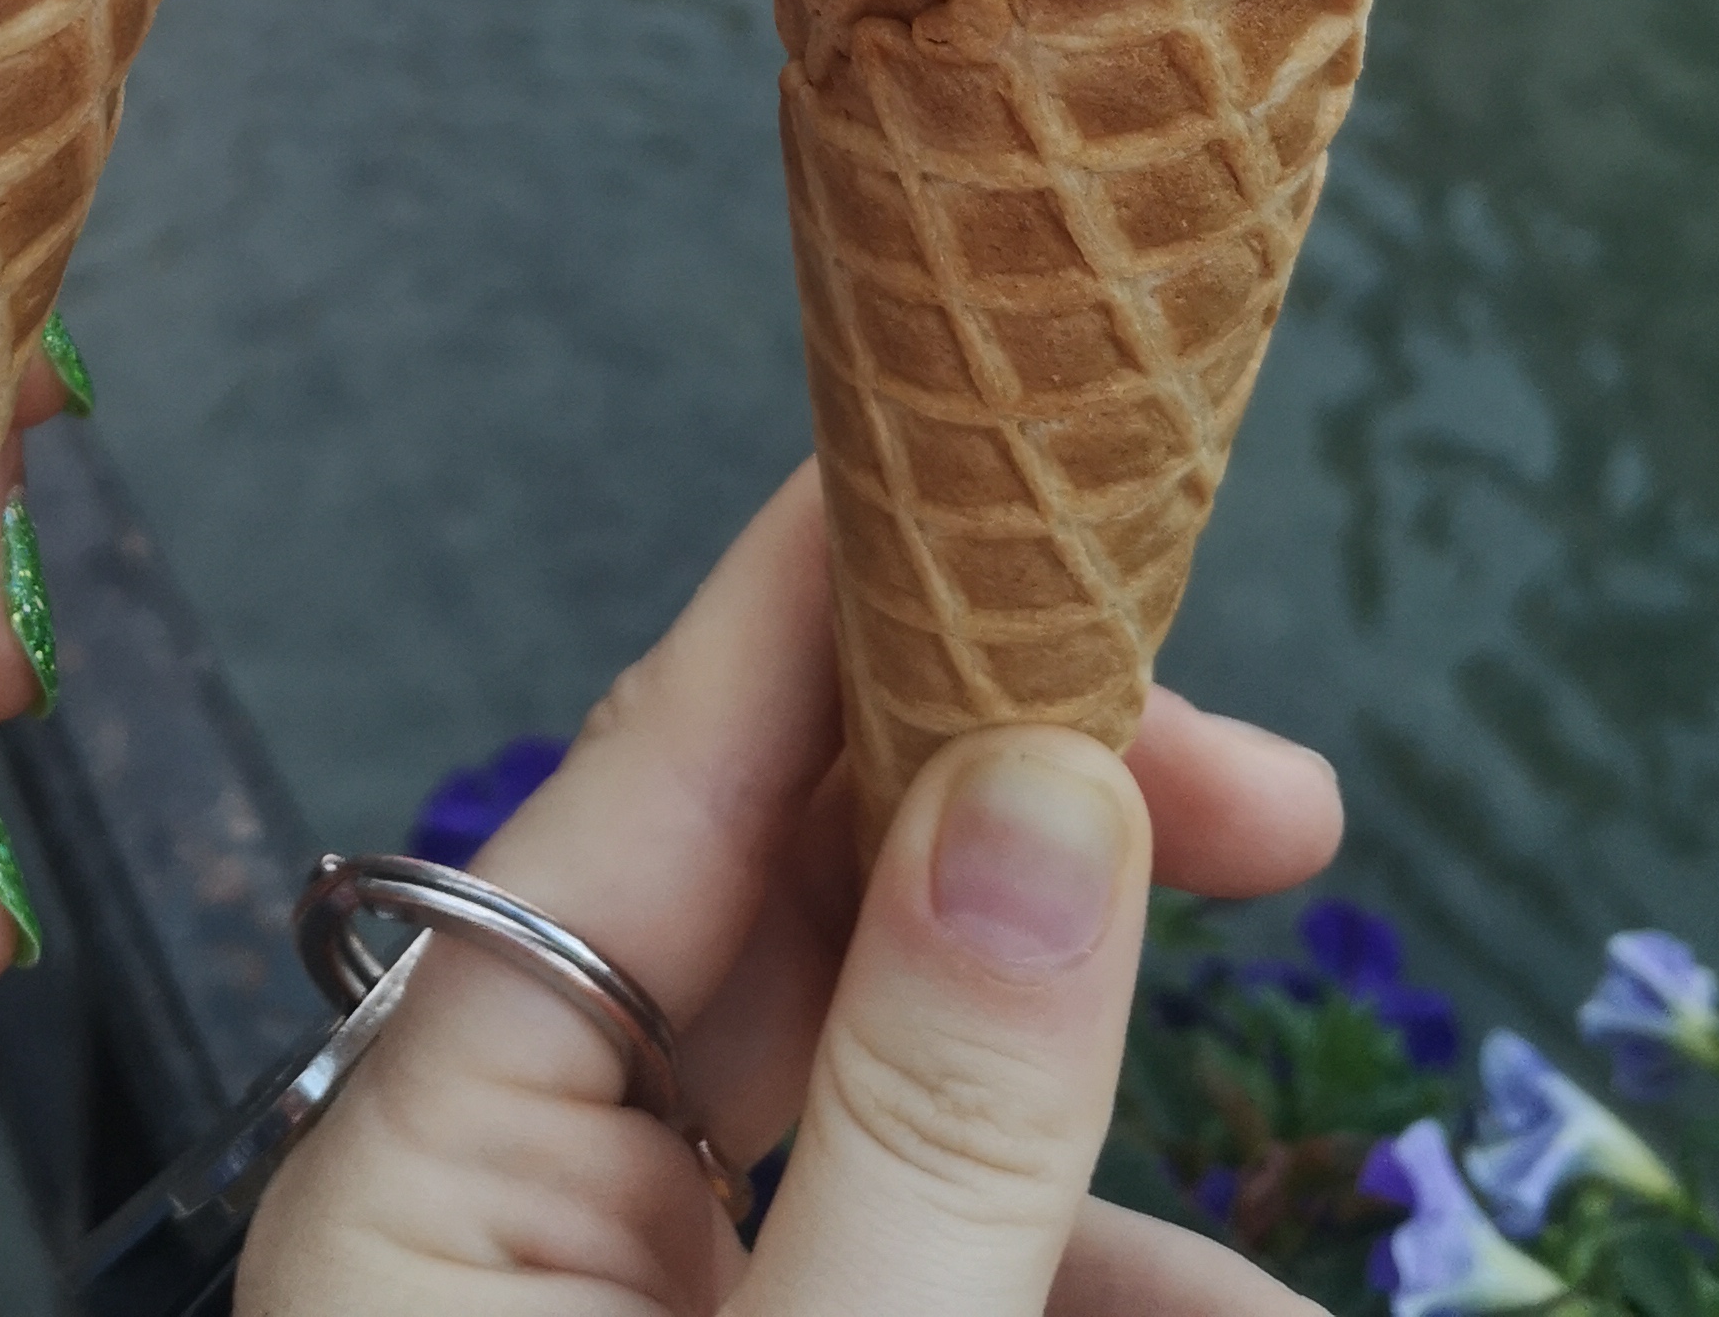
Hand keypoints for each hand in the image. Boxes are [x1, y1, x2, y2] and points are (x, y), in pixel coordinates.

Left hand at [244, 465, 1332, 1316]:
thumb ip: (923, 1118)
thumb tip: (1047, 788)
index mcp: (434, 1159)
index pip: (664, 764)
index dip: (865, 591)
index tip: (1059, 484)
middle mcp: (517, 1207)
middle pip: (805, 918)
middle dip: (1050, 869)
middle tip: (1282, 805)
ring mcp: (635, 1309)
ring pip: (901, 1119)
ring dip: (1104, 1158)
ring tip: (1284, 1283)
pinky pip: (926, 1265)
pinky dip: (1078, 1284)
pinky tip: (1233, 1314)